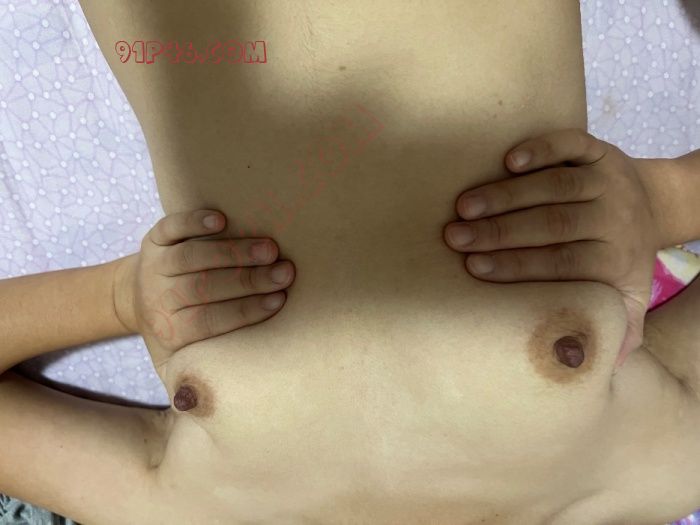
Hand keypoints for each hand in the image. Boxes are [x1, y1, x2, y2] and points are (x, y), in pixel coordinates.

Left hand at [113, 209, 294, 375]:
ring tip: (270, 249)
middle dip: (248, 280)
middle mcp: (158, 296)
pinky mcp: (154, 238)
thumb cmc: (174, 330)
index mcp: (169, 331)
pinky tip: (222, 219)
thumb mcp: (175, 363)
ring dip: (234, 251)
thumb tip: (209, 408)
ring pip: (193, 256)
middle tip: (285, 273)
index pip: (209, 321)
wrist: (134, 296)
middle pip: (204, 287)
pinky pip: (172, 226)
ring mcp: (155, 264)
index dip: (244, 311)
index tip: (279, 302)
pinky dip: (194, 220)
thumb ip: (193, 381)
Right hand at [443, 128, 663, 368]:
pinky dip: (541, 149)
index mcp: (616, 259)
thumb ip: (618, 328)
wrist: (652, 204)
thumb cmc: (621, 256)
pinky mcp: (600, 150)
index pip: (563, 263)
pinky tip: (508, 160)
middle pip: (555, 223)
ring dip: (506, 195)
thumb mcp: (628, 296)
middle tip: (456, 238)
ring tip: (464, 207)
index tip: (475, 269)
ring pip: (555, 186)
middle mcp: (616, 217)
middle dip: (501, 232)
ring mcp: (608, 179)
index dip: (518, 265)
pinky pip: (571, 145)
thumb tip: (601, 369)